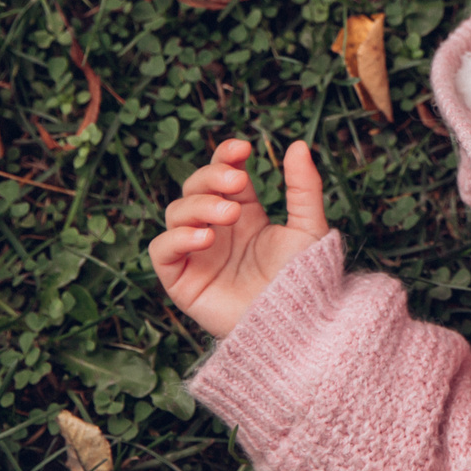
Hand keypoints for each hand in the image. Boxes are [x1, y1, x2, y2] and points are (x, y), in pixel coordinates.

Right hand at [150, 138, 329, 338]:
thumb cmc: (306, 281)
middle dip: (212, 178)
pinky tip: (206, 238)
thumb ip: (303, 187)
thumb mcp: (308, 228)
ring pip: (176, 213)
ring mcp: (197, 254)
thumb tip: (299, 144)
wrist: (297, 326)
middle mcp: (217, 231)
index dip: (224, 156)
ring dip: (199, 205)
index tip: (242, 148)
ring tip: (228, 214)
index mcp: (244, 215)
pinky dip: (177, 238)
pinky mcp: (182, 281)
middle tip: (238, 183)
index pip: (222, 174)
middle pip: (195, 187)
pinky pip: (162, 251)